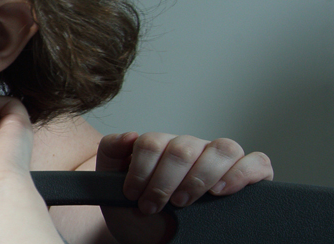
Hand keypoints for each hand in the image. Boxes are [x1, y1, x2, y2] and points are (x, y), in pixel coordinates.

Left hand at [97, 132, 272, 213]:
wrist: (152, 239)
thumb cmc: (137, 213)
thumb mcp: (112, 185)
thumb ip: (111, 154)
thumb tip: (129, 135)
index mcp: (162, 146)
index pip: (153, 142)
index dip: (142, 169)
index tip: (133, 194)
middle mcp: (193, 149)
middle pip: (184, 148)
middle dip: (166, 180)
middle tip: (156, 205)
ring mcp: (220, 161)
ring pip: (222, 149)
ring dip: (200, 177)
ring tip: (184, 201)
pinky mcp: (248, 175)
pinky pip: (256, 163)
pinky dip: (243, 173)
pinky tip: (222, 190)